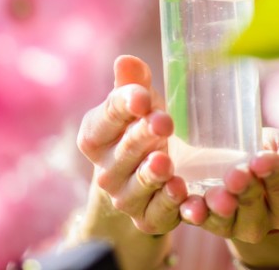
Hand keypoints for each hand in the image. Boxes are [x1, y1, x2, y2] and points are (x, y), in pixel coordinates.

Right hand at [77, 55, 187, 233]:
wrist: (145, 181)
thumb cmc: (141, 130)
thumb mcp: (140, 105)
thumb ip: (133, 84)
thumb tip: (126, 60)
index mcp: (96, 135)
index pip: (107, 117)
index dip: (123, 106)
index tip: (142, 97)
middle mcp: (105, 170)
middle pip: (124, 151)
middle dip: (143, 136)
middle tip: (164, 122)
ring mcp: (124, 197)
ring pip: (137, 185)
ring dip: (152, 174)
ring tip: (166, 161)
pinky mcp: (147, 219)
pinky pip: (157, 214)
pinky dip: (169, 204)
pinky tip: (182, 191)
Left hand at [178, 128, 278, 242]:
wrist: (243, 158)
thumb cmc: (271, 151)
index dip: (275, 174)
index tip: (262, 159)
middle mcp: (267, 219)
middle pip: (256, 209)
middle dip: (246, 191)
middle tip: (236, 174)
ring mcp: (237, 224)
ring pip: (228, 222)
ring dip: (219, 208)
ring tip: (214, 196)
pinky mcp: (211, 222)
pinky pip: (202, 222)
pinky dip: (194, 213)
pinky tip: (189, 205)